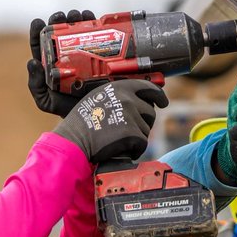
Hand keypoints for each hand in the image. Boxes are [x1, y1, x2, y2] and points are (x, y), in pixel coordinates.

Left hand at [27, 9, 94, 117]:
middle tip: (61, 16)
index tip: (38, 22)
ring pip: (77, 30)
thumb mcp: (46, 100)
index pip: (40, 43)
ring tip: (77, 15)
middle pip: (59, 32)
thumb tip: (31, 62)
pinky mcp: (100, 53)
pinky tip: (91, 17)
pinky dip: (94, 23)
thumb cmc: (66, 109)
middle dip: (59, 20)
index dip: (37, 30)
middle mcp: (65, 55)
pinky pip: (97, 35)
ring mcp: (83, 52)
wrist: (94, 117)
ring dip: (76, 18)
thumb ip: (35, 85)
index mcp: (49, 63)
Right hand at [53, 79, 168, 163]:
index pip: (148, 87)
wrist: (74, 141)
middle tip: (129, 131)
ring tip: (117, 140)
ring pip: (146, 130)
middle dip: (143, 123)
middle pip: (150, 112)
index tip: (163, 102)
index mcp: (119, 87)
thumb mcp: (98, 99)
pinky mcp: (133, 133)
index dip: (158, 96)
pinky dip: (133, 150)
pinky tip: (119, 149)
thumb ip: (117, 97)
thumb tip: (137, 102)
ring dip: (136, 137)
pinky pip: (142, 144)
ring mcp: (131, 116)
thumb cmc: (81, 123)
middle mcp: (128, 99)